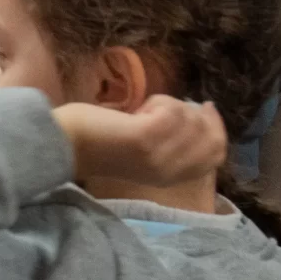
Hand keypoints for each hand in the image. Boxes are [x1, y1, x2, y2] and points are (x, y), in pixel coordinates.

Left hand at [53, 97, 226, 194]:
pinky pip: (173, 112)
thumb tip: (197, 114)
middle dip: (198, 116)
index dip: (217, 129)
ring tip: (145, 110)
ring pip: (191, 121)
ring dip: (172, 105)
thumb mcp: (144, 147)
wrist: (63, 144)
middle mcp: (168, 172)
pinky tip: (138, 109)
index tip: (207, 108)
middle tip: (170, 105)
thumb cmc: (99, 140)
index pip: (215, 157)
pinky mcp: (145, 139)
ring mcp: (159, 156)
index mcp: (169, 177)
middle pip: (211, 141)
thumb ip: (170, 140)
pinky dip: (159, 102)